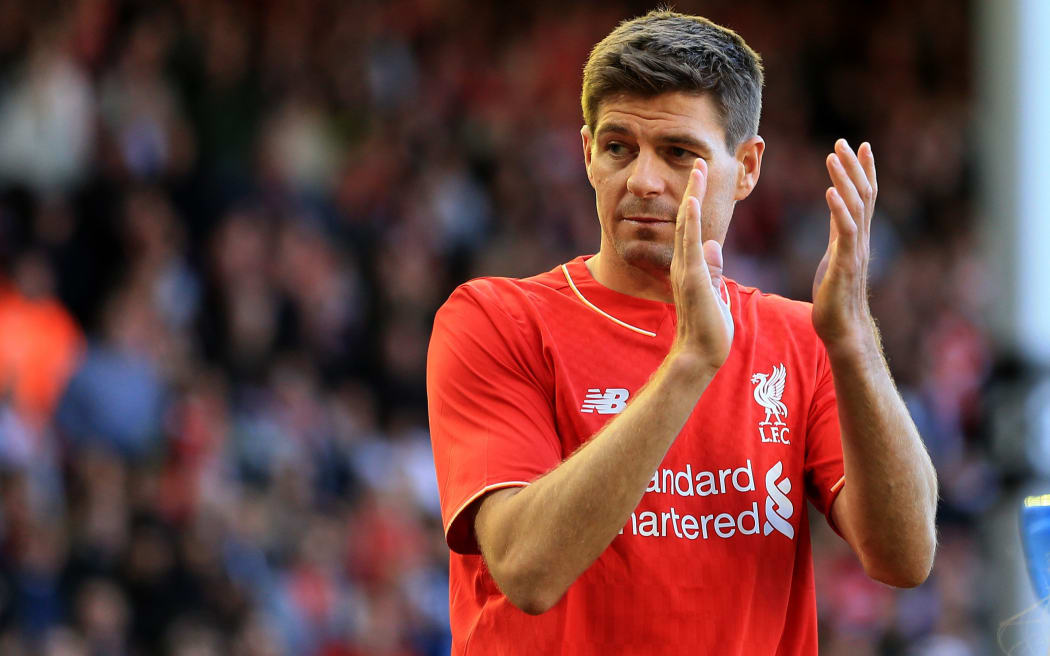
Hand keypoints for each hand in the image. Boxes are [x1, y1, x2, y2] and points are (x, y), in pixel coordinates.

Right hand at [669, 158, 733, 371]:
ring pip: (686, 225)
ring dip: (692, 196)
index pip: (692, 228)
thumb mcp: (715, 293)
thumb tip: (713, 246)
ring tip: (697, 169)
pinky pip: (688, 245)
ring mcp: (685, 271)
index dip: (696, 202)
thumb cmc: (710, 331)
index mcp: (691, 268)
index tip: (702, 179)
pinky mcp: (691, 279)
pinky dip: (688, 222)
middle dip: (693, 190)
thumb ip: (713, 271)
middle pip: (686, 219)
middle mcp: (684, 265)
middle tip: (698, 162)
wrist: (701, 355)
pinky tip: (690, 202)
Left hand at [812, 139, 877, 351]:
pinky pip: (846, 232)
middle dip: (854, 167)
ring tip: (833, 156)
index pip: (865, 197)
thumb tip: (837, 216)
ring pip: (856, 207)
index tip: (860, 145)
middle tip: (844, 141)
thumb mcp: (835, 256)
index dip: (864, 171)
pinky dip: (839, 209)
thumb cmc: (835, 297)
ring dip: (845, 179)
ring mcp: (856, 251)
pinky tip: (830, 191)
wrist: (842, 329)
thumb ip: (838, 235)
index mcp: (856, 237)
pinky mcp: (846, 264)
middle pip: (864, 195)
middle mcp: (862, 240)